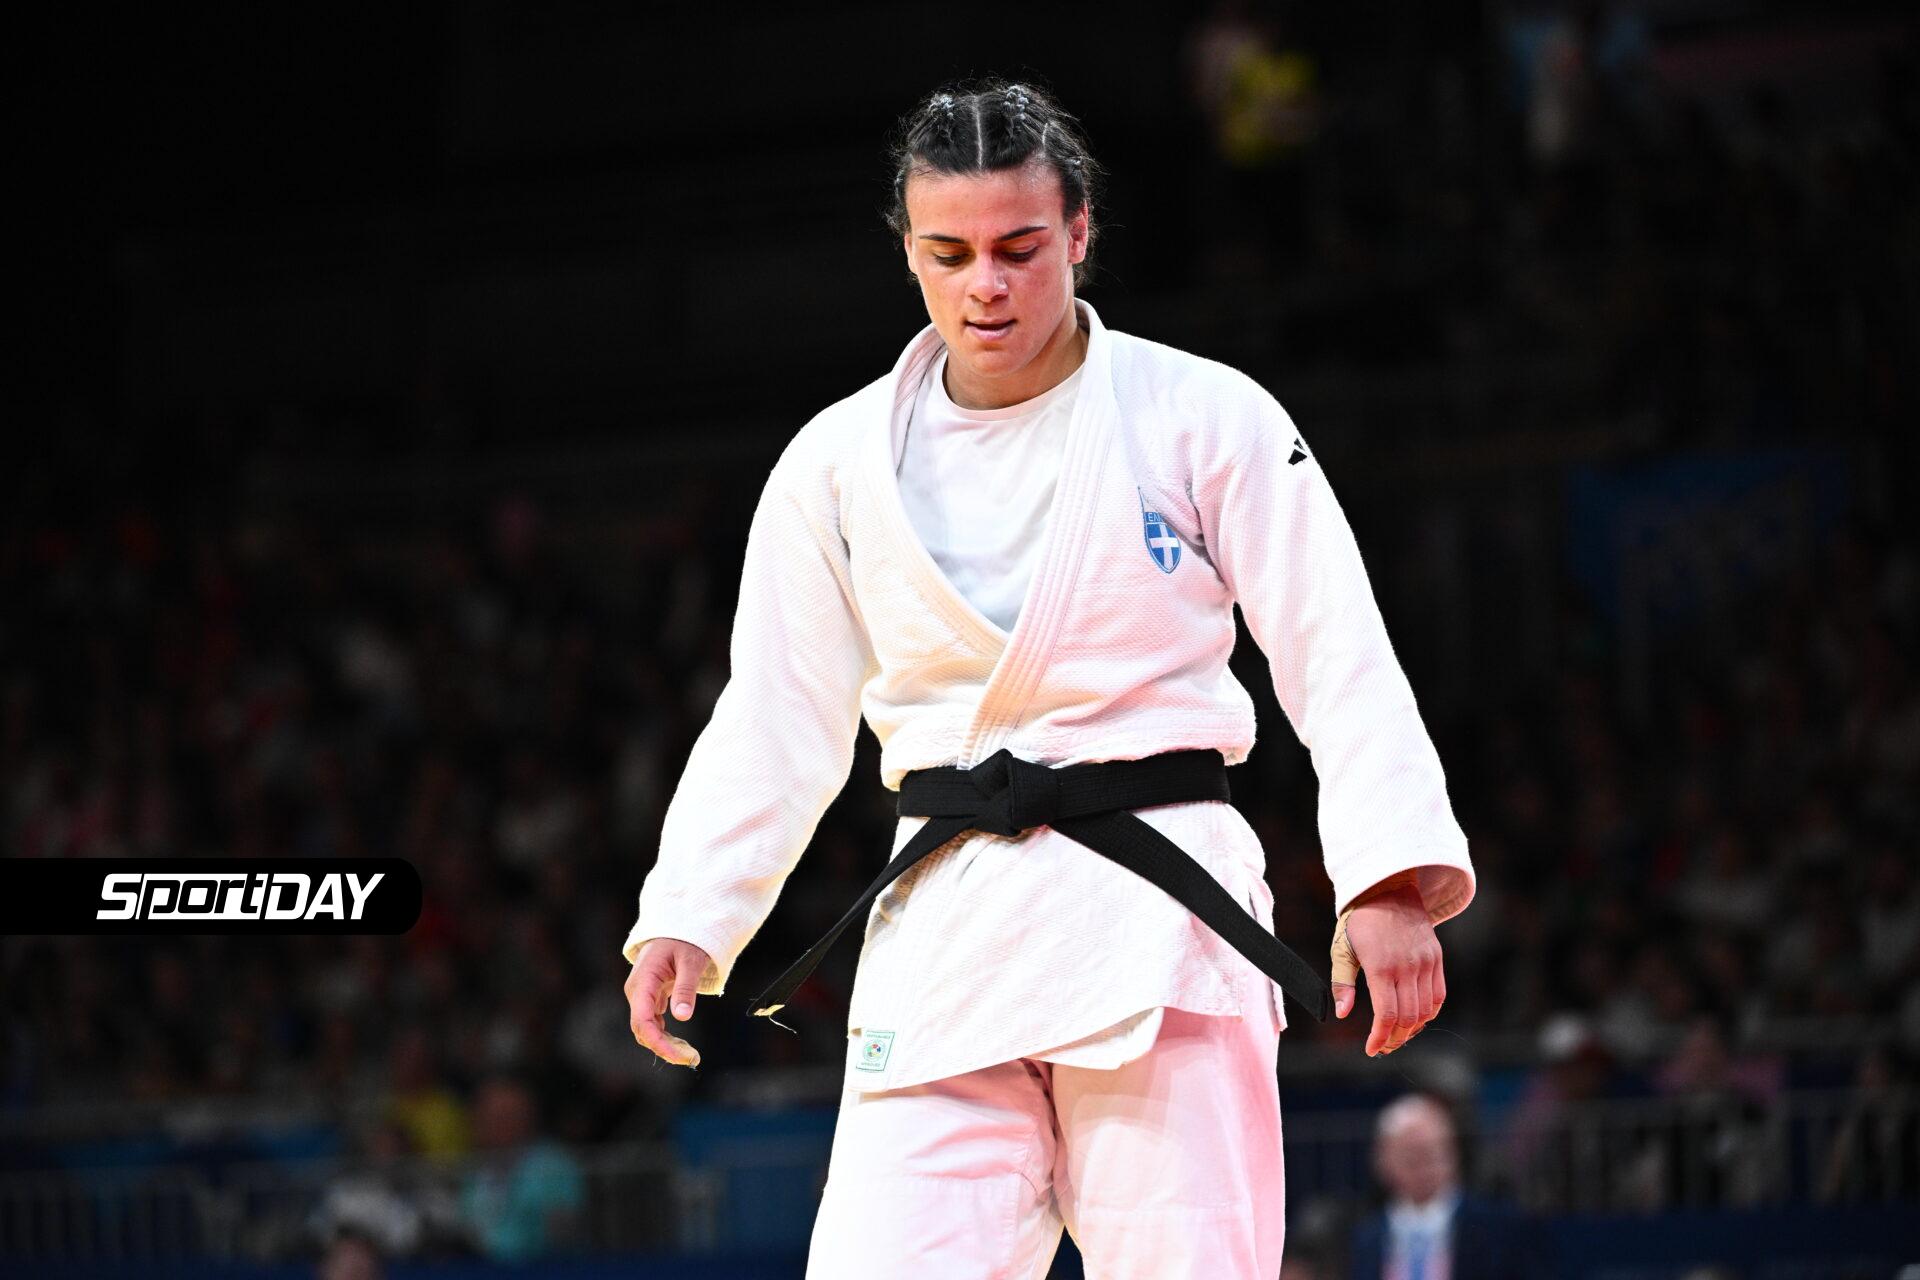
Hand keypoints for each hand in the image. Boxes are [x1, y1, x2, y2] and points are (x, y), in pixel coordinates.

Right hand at [626, 937, 712, 1067]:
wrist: (677, 927)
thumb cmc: (684, 940)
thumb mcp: (690, 960)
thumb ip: (685, 987)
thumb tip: (682, 1017)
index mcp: (643, 982)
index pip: (643, 1022)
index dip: (660, 1043)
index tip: (680, 1056)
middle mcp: (637, 992)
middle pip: (643, 1031)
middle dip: (665, 1048)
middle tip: (693, 1058)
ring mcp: (641, 996)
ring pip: (647, 1030)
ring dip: (665, 1045)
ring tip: (690, 1054)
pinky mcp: (649, 999)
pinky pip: (653, 1024)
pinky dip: (666, 1037)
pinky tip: (682, 1044)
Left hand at [1329, 876, 1444, 1055]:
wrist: (1388, 889)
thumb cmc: (1359, 921)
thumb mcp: (1341, 949)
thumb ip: (1342, 983)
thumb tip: (1342, 1014)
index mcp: (1381, 966)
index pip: (1387, 1015)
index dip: (1380, 1038)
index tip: (1371, 1050)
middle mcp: (1407, 966)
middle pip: (1408, 1017)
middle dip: (1395, 1039)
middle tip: (1383, 1047)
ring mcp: (1426, 962)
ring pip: (1426, 1010)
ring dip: (1412, 1030)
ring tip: (1396, 1036)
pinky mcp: (1436, 958)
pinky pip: (1439, 995)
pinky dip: (1429, 1013)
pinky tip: (1414, 1020)